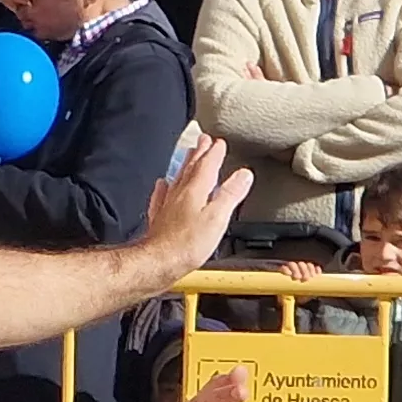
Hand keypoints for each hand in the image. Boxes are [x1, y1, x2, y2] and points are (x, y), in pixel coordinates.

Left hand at [143, 137, 253, 279]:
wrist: (158, 262)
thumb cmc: (186, 244)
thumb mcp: (217, 218)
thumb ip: (230, 195)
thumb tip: (243, 175)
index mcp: (195, 191)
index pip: (207, 165)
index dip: (215, 153)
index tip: (219, 142)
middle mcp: (179, 194)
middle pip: (191, 167)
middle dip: (199, 152)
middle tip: (203, 139)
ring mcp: (167, 205)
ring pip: (178, 178)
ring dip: (185, 165)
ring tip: (189, 155)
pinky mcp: (160, 219)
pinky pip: (162, 195)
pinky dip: (165, 187)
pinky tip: (163, 185)